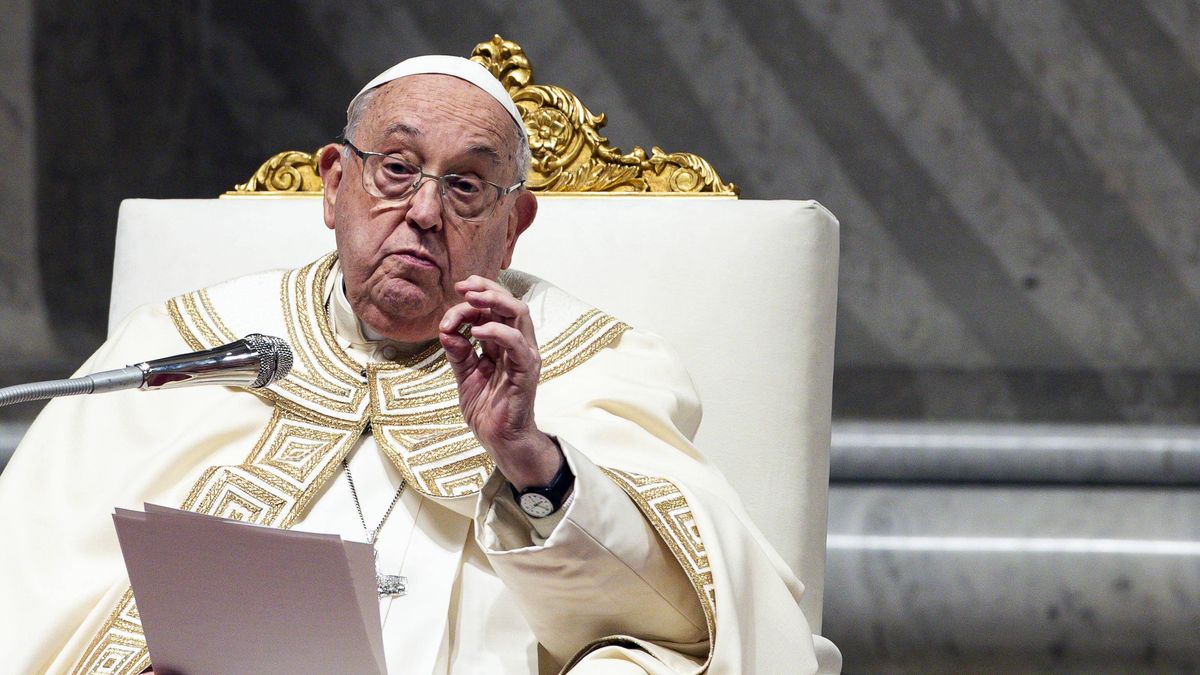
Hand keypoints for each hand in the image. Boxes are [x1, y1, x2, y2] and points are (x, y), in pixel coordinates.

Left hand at [438, 276, 560, 488]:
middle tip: (462, 288)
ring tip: (470, 299)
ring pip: (519, 314)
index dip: (475, 297)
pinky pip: (517, 343)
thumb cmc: (487, 410)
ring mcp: (525, 356)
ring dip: (494, 300)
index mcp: (503, 344)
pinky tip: (475, 331)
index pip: (494, 308)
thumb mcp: (464, 375)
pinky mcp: (526, 371)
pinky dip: (496, 331)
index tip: (453, 295)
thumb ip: (458, 352)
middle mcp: (518, 345)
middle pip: (509, 303)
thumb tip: (447, 330)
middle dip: (486, 289)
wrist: (499, 440)